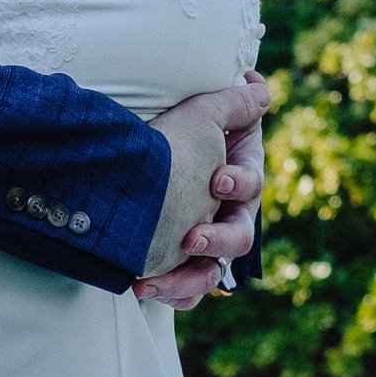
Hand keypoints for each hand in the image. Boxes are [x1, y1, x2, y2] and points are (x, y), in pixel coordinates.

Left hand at [140, 74, 267, 300]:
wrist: (123, 164)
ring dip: (189, 278)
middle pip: (239, 237)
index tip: (218, 179)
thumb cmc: (170, 137)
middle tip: (191, 238)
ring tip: (153, 281)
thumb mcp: (200, 114)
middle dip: (218, 239)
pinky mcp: (178, 265)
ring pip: (212, 272)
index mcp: (236, 180)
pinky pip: (186, 293)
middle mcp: (224, 215)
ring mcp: (202, 243)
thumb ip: (233, 101)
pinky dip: (171, 294)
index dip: (240, 182)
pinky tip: (143, 291)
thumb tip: (253, 82)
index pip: (249, 186)